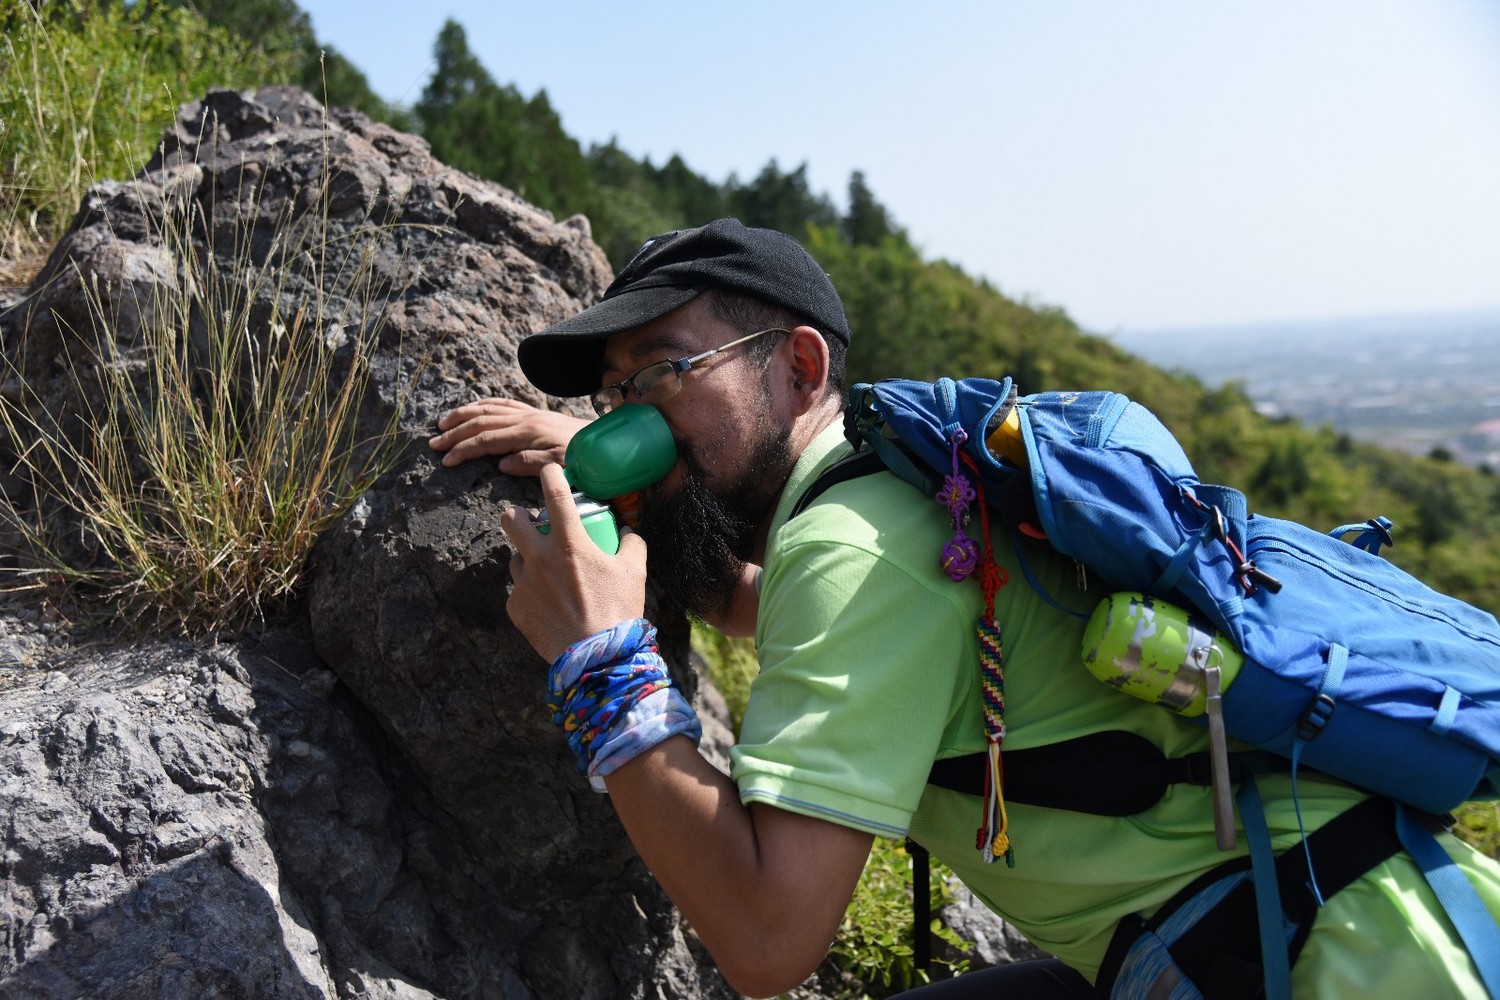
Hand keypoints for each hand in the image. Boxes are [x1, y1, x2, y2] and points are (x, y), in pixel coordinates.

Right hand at [429, 398, 589, 473]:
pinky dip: (484, 404)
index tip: (445, 460)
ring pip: (489, 409)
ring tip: (443, 422)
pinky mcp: (535, 412)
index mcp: (528, 433)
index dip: (463, 449)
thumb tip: (502, 464)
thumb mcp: (561, 467)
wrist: (606, 443)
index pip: (486, 440)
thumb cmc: (585, 459)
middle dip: (455, 432)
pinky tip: (474, 408)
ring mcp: (530, 413)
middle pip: (482, 422)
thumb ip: (532, 464)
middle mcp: (526, 418)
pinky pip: (504, 403)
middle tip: (433, 442)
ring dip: (464, 414)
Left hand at [500, 463, 648, 661]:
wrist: (597, 658)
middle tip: (533, 526)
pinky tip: (550, 606)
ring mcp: (523, 583)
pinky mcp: (515, 607)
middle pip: (510, 520)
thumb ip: (632, 543)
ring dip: (528, 560)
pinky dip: (531, 594)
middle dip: (517, 516)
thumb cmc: (618, 611)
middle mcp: (539, 558)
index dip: (550, 474)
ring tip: (550, 576)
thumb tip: (628, 531)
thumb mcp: (635, 572)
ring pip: (515, 558)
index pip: (554, 493)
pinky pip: (519, 592)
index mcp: (568, 543)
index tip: (551, 473)